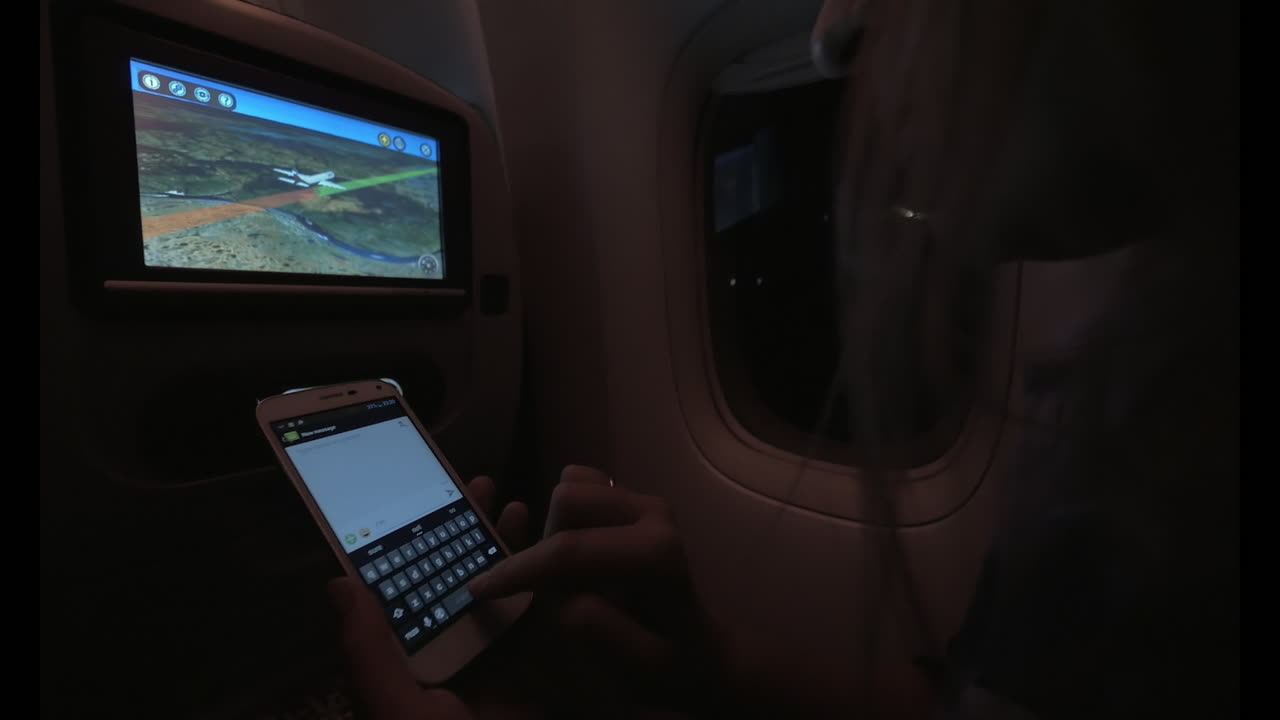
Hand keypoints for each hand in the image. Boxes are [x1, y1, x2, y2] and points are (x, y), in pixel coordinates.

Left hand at [328, 475, 530, 719]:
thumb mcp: (393, 709)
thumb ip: (367, 652)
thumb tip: (338, 583)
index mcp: (408, 663)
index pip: (408, 588)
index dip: (415, 541)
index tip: (425, 496)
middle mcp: (452, 655)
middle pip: (459, 578)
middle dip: (469, 530)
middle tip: (482, 483)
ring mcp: (499, 662)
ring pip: (503, 589)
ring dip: (510, 545)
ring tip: (517, 502)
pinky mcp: (540, 673)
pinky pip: (543, 620)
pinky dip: (549, 581)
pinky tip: (552, 548)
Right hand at [468, 465, 729, 710]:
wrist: (698, 647)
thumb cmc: (667, 662)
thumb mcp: (640, 666)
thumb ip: (604, 633)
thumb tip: (568, 600)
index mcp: (655, 553)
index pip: (571, 549)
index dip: (519, 569)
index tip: (479, 590)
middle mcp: (652, 513)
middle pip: (568, 497)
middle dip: (543, 543)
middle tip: (547, 588)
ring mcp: (643, 499)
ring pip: (572, 485)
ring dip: (554, 528)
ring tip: (567, 573)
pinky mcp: (632, 497)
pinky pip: (580, 483)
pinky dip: (564, 514)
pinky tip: (574, 551)